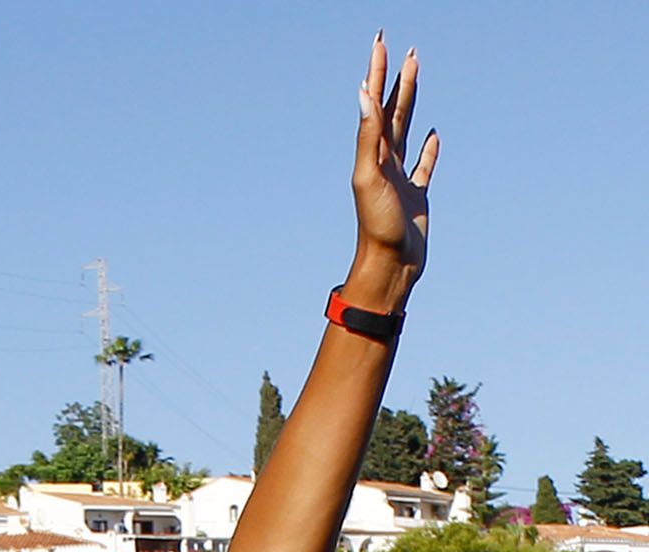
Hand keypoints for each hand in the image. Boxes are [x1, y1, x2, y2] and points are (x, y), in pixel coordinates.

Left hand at [347, 36, 439, 312]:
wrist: (389, 266)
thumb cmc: (376, 226)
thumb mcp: (369, 177)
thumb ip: (367, 137)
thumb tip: (364, 93)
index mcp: (372, 154)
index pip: (374, 104)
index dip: (378, 72)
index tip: (381, 42)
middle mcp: (384, 162)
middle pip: (391, 111)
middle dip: (397, 80)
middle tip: (405, 50)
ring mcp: (401, 178)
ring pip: (406, 131)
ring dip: (410, 102)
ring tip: (416, 76)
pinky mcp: (416, 195)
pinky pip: (424, 165)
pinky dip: (429, 149)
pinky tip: (432, 135)